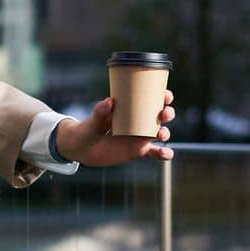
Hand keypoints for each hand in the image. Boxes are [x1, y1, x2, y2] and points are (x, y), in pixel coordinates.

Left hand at [53, 94, 174, 165]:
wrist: (82, 148)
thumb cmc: (87, 129)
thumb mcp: (92, 121)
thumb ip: (100, 112)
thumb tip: (109, 101)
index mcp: (130, 108)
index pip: (150, 99)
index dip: (162, 96)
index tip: (166, 96)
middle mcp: (138, 121)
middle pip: (159, 115)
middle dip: (167, 113)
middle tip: (164, 114)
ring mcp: (139, 136)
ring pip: (160, 133)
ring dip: (165, 132)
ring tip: (160, 135)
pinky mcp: (138, 151)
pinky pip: (154, 152)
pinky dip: (163, 153)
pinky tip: (166, 154)